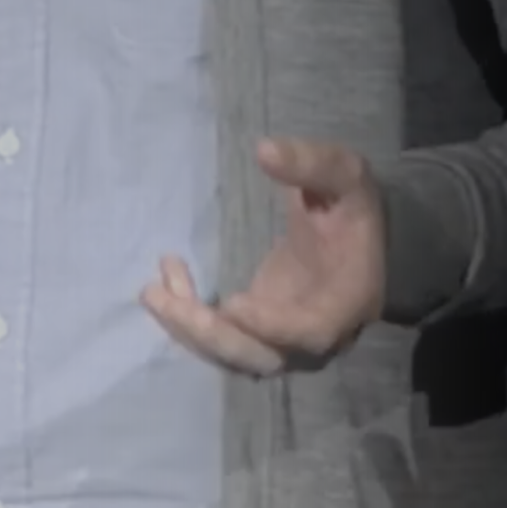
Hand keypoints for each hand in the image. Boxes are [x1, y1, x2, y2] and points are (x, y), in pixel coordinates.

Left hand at [142, 137, 385, 377]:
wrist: (354, 239)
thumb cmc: (351, 207)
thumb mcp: (343, 176)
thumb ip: (310, 164)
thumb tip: (264, 150)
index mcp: (347, 301)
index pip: (312, 331)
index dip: (272, 326)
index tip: (233, 303)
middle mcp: (316, 336)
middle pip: (261, 357)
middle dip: (209, 333)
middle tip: (161, 296)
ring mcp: (284, 341)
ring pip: (233, 355)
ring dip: (188, 329)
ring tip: (151, 291)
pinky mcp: (259, 334)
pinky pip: (221, 340)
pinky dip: (190, 319)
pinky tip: (167, 282)